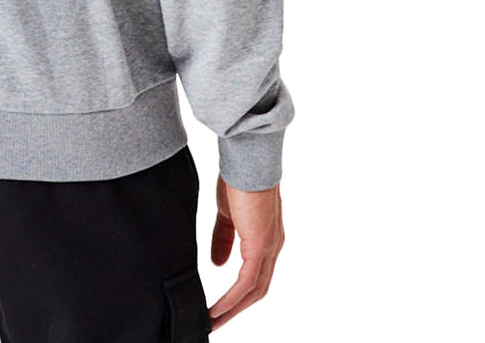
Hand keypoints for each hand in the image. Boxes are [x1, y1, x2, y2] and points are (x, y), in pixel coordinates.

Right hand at [207, 175, 284, 329]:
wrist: (246, 161)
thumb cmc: (238, 179)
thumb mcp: (227, 214)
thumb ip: (224, 238)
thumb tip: (218, 264)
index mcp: (266, 239)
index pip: (255, 276)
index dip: (239, 294)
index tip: (221, 307)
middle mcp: (272, 247)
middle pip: (257, 290)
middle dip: (236, 310)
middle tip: (215, 323)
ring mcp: (268, 248)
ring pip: (254, 291)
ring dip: (233, 310)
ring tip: (212, 322)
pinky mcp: (260, 246)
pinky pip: (246, 282)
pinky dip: (232, 298)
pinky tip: (216, 307)